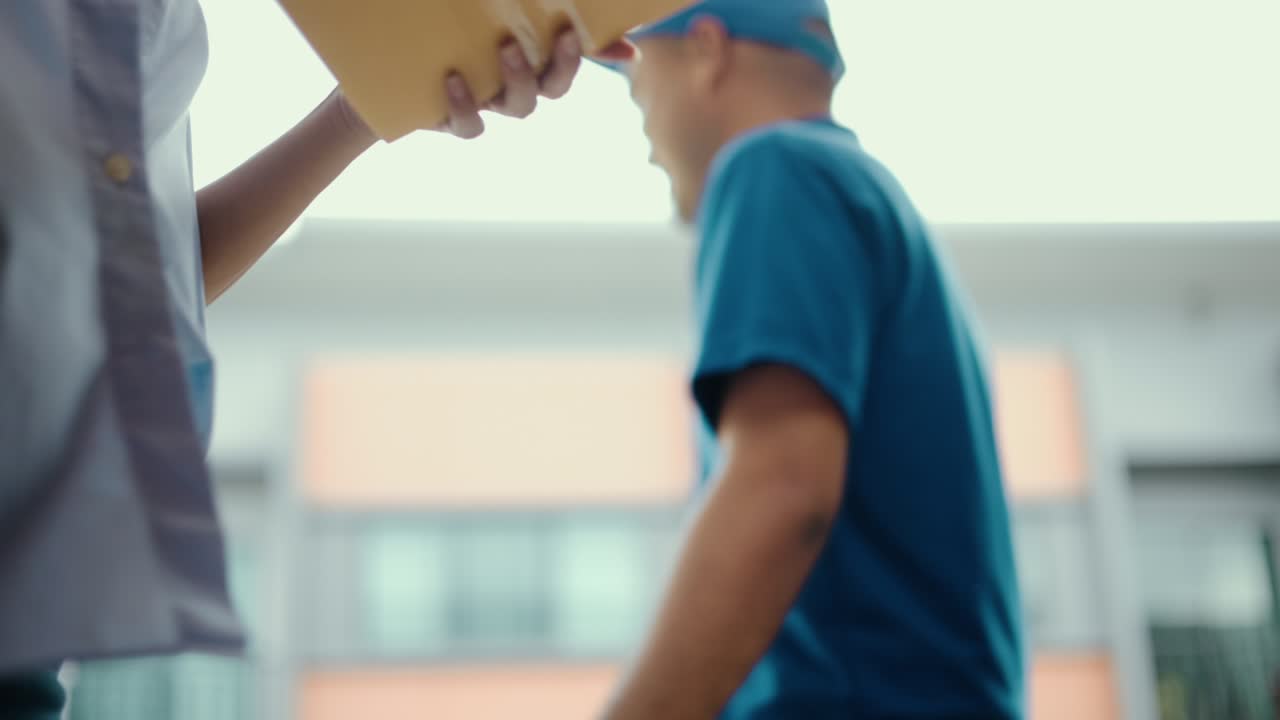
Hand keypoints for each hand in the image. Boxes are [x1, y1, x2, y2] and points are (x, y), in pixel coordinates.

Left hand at [438, 29, 635, 138]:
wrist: (391, 68)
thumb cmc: (454, 40)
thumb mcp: (498, 24)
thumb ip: (551, 26)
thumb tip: (626, 47)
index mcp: (528, 67)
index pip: (566, 68)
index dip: (577, 56)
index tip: (573, 30)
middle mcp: (513, 90)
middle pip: (550, 90)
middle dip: (560, 65)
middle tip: (558, 33)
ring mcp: (486, 105)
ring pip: (518, 108)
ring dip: (518, 79)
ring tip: (506, 47)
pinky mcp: (452, 120)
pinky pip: (470, 126)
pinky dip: (465, 106)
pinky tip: (454, 79)